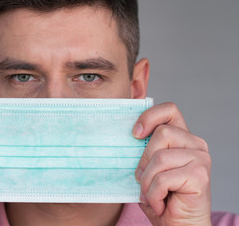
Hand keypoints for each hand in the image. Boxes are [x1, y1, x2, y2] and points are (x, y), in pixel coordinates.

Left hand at [133, 103, 211, 225]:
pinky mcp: (200, 175)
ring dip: (147, 181)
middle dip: (144, 160)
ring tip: (150, 194)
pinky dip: (154, 194)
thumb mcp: (147, 169)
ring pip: (160, 157)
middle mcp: (195, 144)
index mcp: (182, 138)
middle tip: (142, 179)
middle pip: (162, 133)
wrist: (178, 225)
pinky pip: (164, 178)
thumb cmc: (161, 197)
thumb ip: (142, 151)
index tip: (135, 134)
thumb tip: (125, 135)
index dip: (150, 116)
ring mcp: (201, 158)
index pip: (170, 110)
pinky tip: (160, 203)